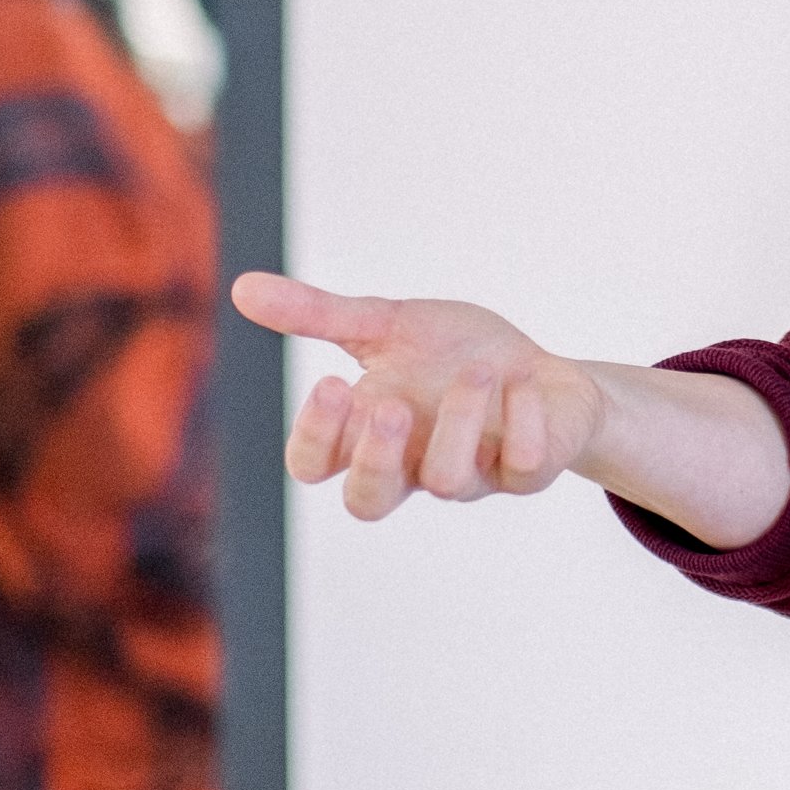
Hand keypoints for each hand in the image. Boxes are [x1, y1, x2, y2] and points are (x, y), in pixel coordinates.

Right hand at [227, 271, 789, 544]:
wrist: (547, 374)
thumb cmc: (456, 355)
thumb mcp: (388, 325)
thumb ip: (320, 314)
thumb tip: (241, 288)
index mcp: (369, 433)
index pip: (315, 466)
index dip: (315, 439)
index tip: (334, 384)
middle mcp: (414, 465)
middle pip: (368, 501)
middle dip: (374, 457)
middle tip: (390, 405)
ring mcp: (472, 475)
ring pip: (447, 482)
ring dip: (459, 422)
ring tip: (477, 371)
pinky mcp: (527, 472)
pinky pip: (521, 468)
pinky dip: (522, 421)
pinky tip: (523, 381)